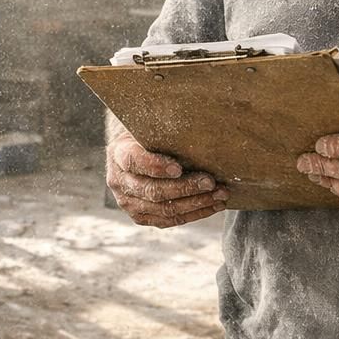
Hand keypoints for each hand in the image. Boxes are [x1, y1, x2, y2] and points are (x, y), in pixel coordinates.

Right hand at [106, 131, 228, 227]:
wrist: (131, 151)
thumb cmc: (148, 134)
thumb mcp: (149, 124)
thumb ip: (164, 125)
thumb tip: (196, 118)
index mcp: (119, 154)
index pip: (134, 161)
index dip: (156, 166)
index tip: (179, 167)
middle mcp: (119, 181)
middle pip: (153, 190)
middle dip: (185, 187)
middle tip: (211, 182)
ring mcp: (128, 202)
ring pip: (163, 209)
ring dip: (195, 203)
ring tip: (220, 195)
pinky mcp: (140, 216)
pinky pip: (168, 220)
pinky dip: (193, 214)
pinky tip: (213, 206)